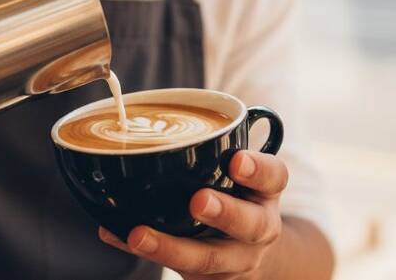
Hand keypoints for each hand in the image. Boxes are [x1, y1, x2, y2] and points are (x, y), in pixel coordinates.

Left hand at [99, 150, 288, 279]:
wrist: (251, 253)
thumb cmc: (234, 197)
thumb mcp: (238, 174)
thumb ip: (211, 148)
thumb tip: (142, 129)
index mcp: (265, 192)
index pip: (274, 177)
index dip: (258, 169)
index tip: (236, 159)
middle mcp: (259, 228)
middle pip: (251, 224)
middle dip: (224, 212)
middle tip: (198, 201)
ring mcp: (238, 259)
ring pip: (209, 259)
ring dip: (171, 248)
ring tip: (139, 235)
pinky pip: (180, 273)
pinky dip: (148, 254)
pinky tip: (120, 238)